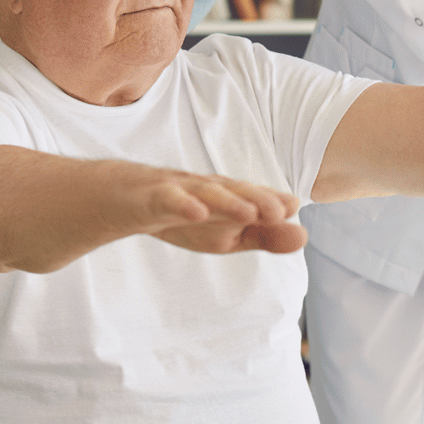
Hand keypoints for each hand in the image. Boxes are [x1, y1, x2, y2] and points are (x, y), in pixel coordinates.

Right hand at [135, 170, 307, 254]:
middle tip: (281, 210)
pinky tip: (196, 213)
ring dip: (227, 200)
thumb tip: (304, 236)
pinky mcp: (149, 198)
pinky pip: (166, 199)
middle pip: (233, 190)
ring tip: (248, 213)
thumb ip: (264, 236)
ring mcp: (177, 190)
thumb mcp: (225, 235)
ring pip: (204, 192)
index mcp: (226, 197)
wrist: (119, 199)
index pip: (252, 196)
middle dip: (257, 198)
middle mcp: (205, 188)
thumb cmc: (182, 215)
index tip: (295, 206)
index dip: (271, 200)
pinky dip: (181, 204)